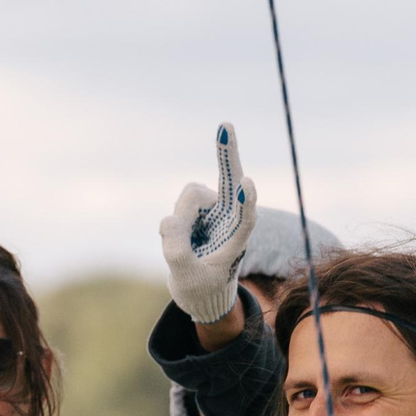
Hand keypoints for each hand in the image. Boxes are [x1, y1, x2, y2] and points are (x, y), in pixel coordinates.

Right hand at [158, 123, 258, 324]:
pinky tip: (185, 237)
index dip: (245, 201)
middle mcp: (231, 217)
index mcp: (239, 239)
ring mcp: (214, 209)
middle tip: (226, 125)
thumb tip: (168, 219)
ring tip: (185, 245)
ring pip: (191, 196)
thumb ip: (177, 251)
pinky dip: (176, 221)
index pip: (246, 217)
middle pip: (230, 179)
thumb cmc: (201, 287)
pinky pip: (180, 203)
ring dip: (182, 216)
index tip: (246, 184)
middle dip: (226, 154)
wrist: (200, 290)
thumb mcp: (186, 278)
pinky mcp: (198, 206)